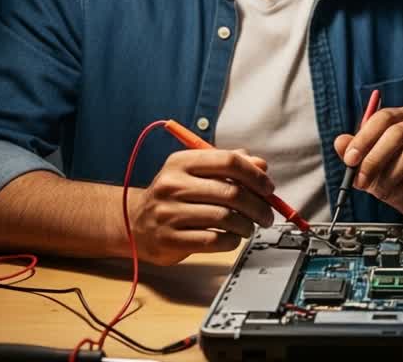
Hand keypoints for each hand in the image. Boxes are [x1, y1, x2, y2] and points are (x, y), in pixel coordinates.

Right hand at [129, 147, 275, 264]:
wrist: (134, 223)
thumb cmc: (173, 196)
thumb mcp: (194, 172)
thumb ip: (227, 165)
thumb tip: (261, 165)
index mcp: (181, 162)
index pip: (228, 161)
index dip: (255, 175)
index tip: (268, 188)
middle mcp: (172, 185)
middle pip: (231, 192)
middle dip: (258, 206)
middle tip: (267, 215)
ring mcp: (169, 213)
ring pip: (225, 218)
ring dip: (247, 225)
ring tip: (249, 227)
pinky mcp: (170, 240)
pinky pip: (214, 241)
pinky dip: (231, 241)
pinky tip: (232, 238)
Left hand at [334, 107, 402, 223]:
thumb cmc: (395, 173)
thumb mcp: (369, 164)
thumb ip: (354, 152)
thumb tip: (339, 142)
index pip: (383, 117)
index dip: (364, 138)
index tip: (350, 159)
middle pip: (398, 132)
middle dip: (375, 159)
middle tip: (361, 181)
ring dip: (391, 176)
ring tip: (381, 192)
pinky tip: (398, 195)